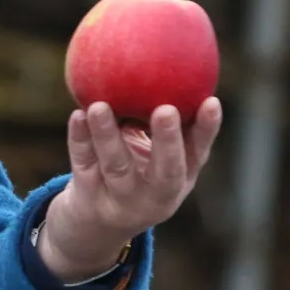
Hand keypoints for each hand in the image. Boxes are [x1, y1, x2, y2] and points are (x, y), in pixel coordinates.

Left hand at [40, 98, 223, 282]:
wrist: (93, 227)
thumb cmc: (133, 176)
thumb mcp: (153, 160)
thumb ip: (163, 125)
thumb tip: (169, 62)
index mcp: (178, 181)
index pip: (197, 154)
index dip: (206, 130)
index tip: (211, 101)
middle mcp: (154, 195)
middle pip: (165, 171)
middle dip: (168, 141)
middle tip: (166, 109)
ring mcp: (121, 200)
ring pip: (116, 166)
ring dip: (108, 135)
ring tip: (99, 106)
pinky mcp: (88, 198)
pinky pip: (84, 164)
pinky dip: (80, 139)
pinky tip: (77, 115)